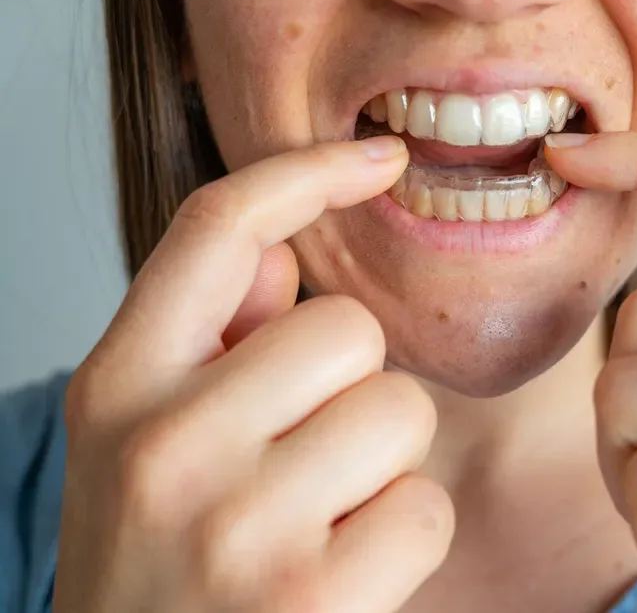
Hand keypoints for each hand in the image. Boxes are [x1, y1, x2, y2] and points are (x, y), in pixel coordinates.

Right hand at [55, 137, 454, 612]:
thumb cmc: (158, 563)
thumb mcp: (139, 442)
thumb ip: (208, 341)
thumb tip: (277, 254)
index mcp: (118, 386)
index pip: (216, 230)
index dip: (305, 173)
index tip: (378, 158)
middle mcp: (164, 443)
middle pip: (348, 329)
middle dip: (352, 387)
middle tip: (302, 462)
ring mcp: (235, 525)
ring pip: (401, 412)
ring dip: (382, 465)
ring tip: (318, 520)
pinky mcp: (310, 600)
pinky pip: (425, 508)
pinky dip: (402, 539)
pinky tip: (343, 576)